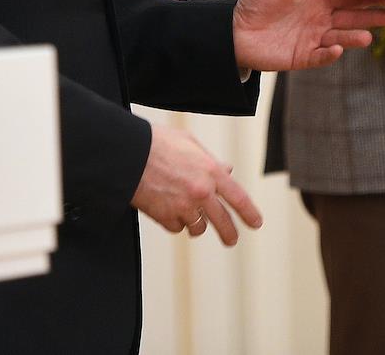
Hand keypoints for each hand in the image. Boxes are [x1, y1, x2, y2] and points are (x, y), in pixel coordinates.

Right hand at [131, 124, 261, 244]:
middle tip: (231, 240)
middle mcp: (201, 192)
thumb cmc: (158, 143)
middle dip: (229, 234)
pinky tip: (168, 209)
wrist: (129, 154)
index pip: (238, 197)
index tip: (255, 223)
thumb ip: (210, 159)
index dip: (249, 213)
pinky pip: (176, 227)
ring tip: (189, 214)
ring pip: (198, 227)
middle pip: (222, 221)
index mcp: (211, 171)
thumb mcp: (189, 143)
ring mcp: (183, 207)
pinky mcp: (165, 217)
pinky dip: (174, 222)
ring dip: (196, 224)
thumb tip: (227, 169)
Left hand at [232, 0, 384, 71]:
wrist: (234, 32)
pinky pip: (320, 56)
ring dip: (354, 37)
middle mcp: (318, 20)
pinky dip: (329, 54)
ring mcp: (312, 39)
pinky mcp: (302, 56)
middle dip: (371, 15)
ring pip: (339, 37)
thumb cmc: (254, 5)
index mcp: (315, 1)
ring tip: (368, 37)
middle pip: (350, 17)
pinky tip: (337, 49)